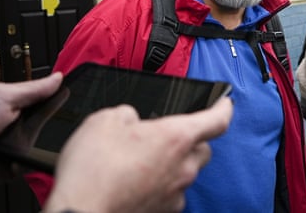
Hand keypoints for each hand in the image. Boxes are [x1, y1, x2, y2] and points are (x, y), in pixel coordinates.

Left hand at [0, 73, 62, 185]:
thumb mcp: (3, 97)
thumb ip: (32, 89)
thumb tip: (57, 77)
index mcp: (14, 102)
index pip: (43, 96)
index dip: (57, 93)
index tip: (72, 90)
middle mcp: (18, 122)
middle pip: (48, 117)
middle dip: (52, 116)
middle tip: (50, 115)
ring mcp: (19, 143)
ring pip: (46, 139)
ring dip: (43, 138)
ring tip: (29, 135)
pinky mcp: (20, 164)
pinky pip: (38, 159)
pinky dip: (36, 157)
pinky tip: (30, 153)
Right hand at [44, 97, 232, 212]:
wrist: (80, 212)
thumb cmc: (93, 170)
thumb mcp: (106, 119)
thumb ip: (128, 114)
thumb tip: (131, 121)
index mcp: (176, 137)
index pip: (216, 121)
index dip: (223, 108)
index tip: (225, 104)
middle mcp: (183, 167)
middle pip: (203, 149)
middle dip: (191, 140)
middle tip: (165, 136)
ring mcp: (175, 193)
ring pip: (186, 173)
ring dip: (172, 165)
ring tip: (140, 161)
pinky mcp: (163, 212)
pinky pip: (170, 194)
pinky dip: (159, 186)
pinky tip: (134, 182)